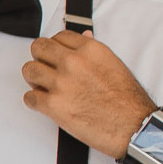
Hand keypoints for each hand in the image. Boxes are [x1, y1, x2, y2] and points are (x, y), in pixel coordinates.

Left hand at [22, 30, 156, 158]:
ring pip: (29, 70)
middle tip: (45, 69)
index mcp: (90, 50)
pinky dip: (35, 102)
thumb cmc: (128, 100)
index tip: (56, 56)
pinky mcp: (53, 105)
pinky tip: (46, 104)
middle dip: (40, 58)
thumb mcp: (114, 65)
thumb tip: (83, 36)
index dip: (55, 47)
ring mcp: (61, 83)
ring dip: (34, 79)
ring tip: (44, 87)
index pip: (59, 36)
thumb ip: (92, 52)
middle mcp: (73, 63)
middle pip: (38, 48)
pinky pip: (29, 97)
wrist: (134, 127)